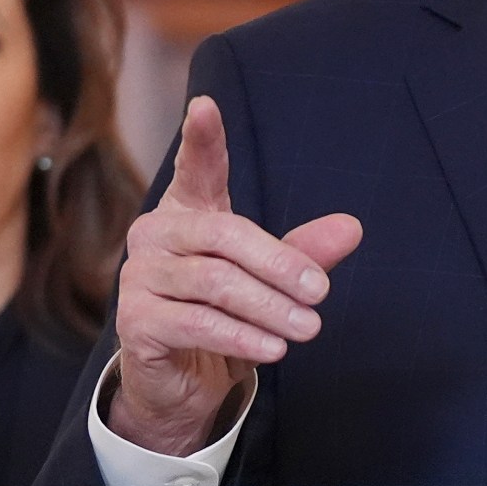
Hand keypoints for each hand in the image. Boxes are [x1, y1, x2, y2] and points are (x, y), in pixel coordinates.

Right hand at [106, 95, 362, 455]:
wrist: (181, 380)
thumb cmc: (225, 315)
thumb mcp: (270, 282)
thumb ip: (305, 253)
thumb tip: (351, 228)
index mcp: (188, 211)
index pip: (195, 168)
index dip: (201, 139)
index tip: (206, 105)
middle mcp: (156, 235)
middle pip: (223, 235)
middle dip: (279, 264)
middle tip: (321, 292)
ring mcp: (139, 277)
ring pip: (213, 282)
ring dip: (268, 307)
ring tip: (307, 328)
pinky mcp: (135, 322)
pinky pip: (195, 323)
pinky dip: (240, 337)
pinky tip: (273, 348)